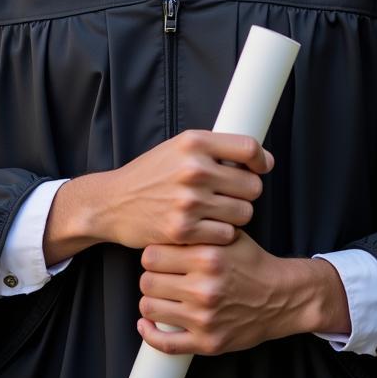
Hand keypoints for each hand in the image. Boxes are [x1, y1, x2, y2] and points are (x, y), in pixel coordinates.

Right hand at [104, 130, 272, 248]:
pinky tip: (205, 226)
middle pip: (252, 186)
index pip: (249, 147)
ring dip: (235, 215)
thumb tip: (257, 157)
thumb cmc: (150, 174)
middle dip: (246, 192)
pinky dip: (220, 233)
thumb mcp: (177, 148)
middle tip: (229, 194)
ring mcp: (189, 200)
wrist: (114, 203)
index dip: (262, 159)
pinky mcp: (184, 229)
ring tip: (216, 211)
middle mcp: (193, 169)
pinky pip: (226, 234)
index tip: (261, 167)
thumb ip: (213, 149)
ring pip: (244, 212)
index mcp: (193, 143)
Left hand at [136, 231, 350, 355]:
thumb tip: (166, 223)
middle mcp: (204, 288)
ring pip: (150, 309)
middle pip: (147, 281)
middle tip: (156, 276)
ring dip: (149, 302)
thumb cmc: (251, 263)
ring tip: (157, 296)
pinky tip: (147, 323)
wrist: (280, 297)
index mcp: (208, 257)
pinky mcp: (207, 342)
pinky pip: (165, 343)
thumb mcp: (229, 236)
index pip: (152, 255)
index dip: (150, 254)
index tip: (156, 256)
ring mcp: (205, 318)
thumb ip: (200, 229)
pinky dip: (150, 333)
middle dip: (149, 277)